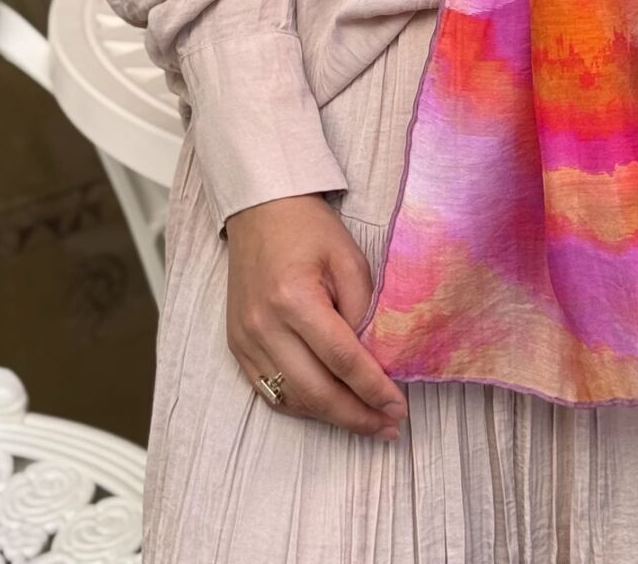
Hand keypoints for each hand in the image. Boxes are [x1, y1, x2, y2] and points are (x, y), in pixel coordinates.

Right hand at [225, 193, 407, 439]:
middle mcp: (264, 325)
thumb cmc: (308, 229)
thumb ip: (363, 310)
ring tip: (366, 422)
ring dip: (332, 417)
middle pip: (316, 391)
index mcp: (295, 298)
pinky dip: (302, 405)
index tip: (400, 407)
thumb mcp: (349, 259)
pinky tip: (329, 408)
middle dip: (357, 415)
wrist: (260, 210)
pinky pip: (270, 391)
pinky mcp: (238, 346)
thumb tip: (375, 361)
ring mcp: (245, 339)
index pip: (342, 359)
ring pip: (292, 399)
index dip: (374, 389)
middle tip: (389, 426)